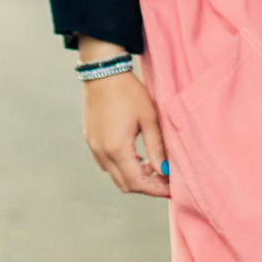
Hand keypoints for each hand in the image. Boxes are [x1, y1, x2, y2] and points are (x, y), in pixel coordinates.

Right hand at [76, 40, 167, 199]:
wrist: (103, 72)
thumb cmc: (129, 91)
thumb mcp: (148, 118)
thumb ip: (156, 147)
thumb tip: (164, 171)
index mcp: (117, 148)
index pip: (137, 183)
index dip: (155, 190)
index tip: (171, 188)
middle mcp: (101, 152)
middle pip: (124, 184)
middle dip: (146, 186)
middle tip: (164, 177)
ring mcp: (93, 147)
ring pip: (114, 175)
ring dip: (133, 176)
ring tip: (152, 163)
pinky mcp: (90, 140)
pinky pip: (106, 163)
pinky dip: (122, 166)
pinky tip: (135, 154)